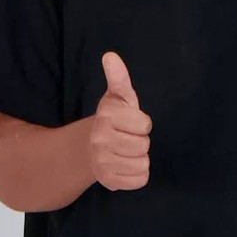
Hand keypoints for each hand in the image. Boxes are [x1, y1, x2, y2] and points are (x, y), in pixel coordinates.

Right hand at [89, 51, 151, 190]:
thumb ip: (118, 77)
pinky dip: (138, 175)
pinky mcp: (108, 181)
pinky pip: (140, 180)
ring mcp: (102, 162)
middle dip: (141, 141)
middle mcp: (99, 139)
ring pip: (143, 164)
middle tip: (128, 137)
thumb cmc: (114, 118)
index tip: (132, 121)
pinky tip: (126, 165)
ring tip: (127, 151)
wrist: (92, 147)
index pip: (145, 124)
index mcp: (106, 116)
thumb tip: (110, 56)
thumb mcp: (118, 96)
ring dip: (140, 158)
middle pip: (144, 145)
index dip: (142, 123)